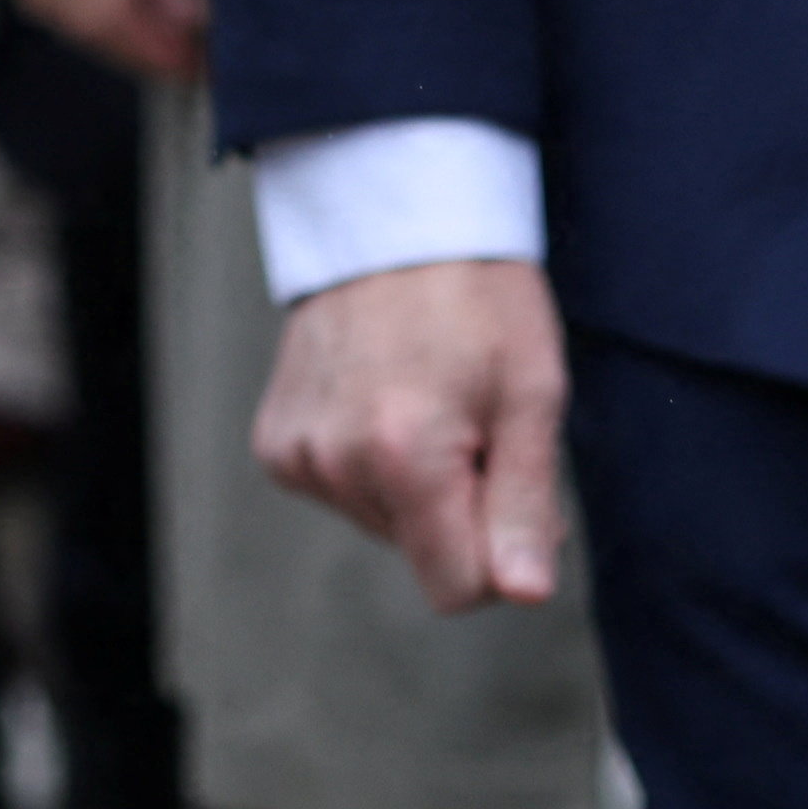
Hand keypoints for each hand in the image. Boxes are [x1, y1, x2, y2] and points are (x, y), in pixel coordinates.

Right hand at [259, 257, 572, 614]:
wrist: (394, 215)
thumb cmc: (478, 297)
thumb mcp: (533, 392)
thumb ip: (525, 503)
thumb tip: (524, 593)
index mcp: (407, 456)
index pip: (458, 589)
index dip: (501, 554)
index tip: (511, 483)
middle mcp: (338, 463)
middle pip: (420, 553)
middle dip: (458, 505)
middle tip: (472, 418)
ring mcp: (297, 453)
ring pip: (381, 524)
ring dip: (413, 481)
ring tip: (427, 396)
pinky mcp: (274, 441)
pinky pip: (339, 491)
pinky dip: (368, 461)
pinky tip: (381, 396)